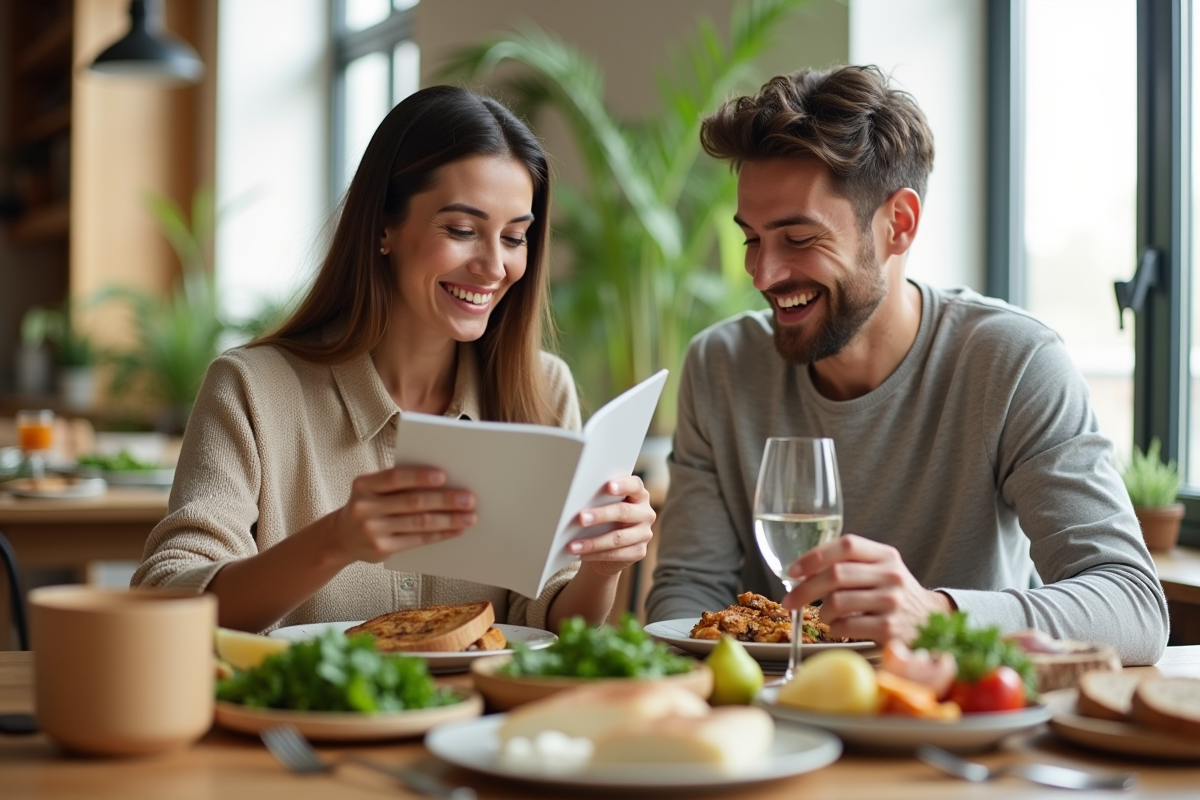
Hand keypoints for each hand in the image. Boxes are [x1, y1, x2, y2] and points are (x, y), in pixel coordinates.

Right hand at [330, 467, 476, 563]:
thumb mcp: (373, 489)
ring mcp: (372, 530)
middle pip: (412, 502)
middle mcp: (365, 507)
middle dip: (445, 500)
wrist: (343, 536)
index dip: (419, 476)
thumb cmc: (369, 505)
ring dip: (448, 520)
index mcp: (364, 484)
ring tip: (469, 517)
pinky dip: (440, 534)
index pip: (395, 478)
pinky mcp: (381, 549)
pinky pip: (417, 540)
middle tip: (469, 499)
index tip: (444, 476)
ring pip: (418, 523)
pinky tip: (455, 530)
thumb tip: (443, 482)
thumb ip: (398, 484)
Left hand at [568, 475, 655, 576]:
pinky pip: (616, 554)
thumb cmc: (602, 519)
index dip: (623, 485)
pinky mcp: (639, 551)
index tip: (608, 486)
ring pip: (618, 538)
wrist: (606, 547)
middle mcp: (646, 513)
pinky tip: (581, 554)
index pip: (635, 485)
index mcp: (639, 495)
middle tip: (581, 518)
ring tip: (573, 545)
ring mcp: (644, 533)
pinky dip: (596, 555)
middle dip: (601, 515)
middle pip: (624, 512)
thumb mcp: (602, 506)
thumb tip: (576, 502)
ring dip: (593, 542)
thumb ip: (598, 500)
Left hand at [782, 533, 953, 642]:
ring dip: (822, 612)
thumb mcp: (881, 570)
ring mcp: (892, 602)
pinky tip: (840, 628)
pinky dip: (834, 629)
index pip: (846, 544)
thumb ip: (850, 563)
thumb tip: (802, 571)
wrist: (930, 622)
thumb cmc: (894, 595)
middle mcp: (891, 575)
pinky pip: (845, 626)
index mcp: (885, 555)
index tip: (793, 570)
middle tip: (789, 601)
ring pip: (837, 602)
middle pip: (835, 575)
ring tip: (826, 616)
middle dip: (804, 589)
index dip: (814, 556)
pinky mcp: (890, 629)